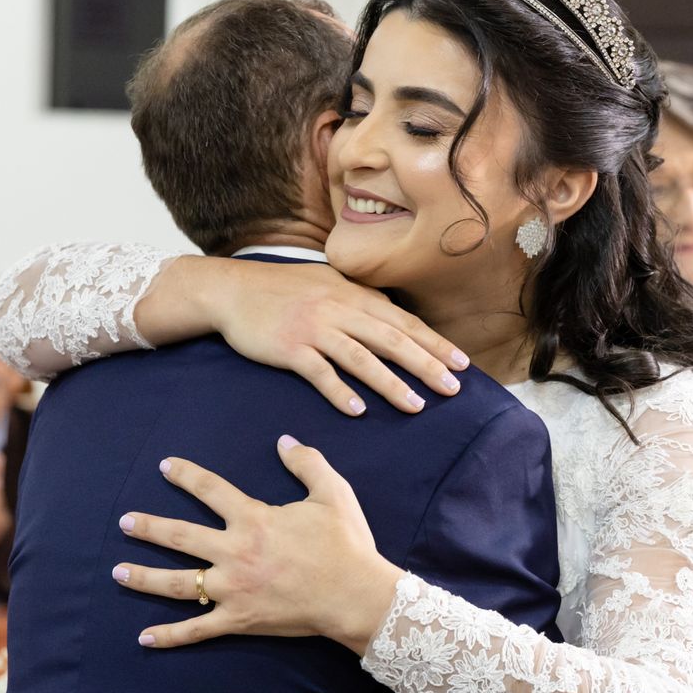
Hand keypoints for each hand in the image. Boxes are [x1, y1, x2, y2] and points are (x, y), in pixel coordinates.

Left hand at [114, 436, 403, 650]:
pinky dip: (170, 636)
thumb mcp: (333, 493)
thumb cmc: (346, 544)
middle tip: (125, 522)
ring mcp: (233, 589)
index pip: (210, 489)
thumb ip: (307, 463)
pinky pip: (197, 630)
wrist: (355, 595)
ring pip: (178, 583)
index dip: (185, 475)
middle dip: (149, 527)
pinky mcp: (239, 620)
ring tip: (118, 571)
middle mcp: (235, 552)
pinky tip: (144, 637)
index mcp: (254, 519)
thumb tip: (284, 441)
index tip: (164, 467)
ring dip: (144, 577)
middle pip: (180, 536)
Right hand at [151, 257, 469, 416]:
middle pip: (391, 339)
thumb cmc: (282, 288)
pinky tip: (359, 411)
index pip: (403, 320)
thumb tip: (394, 313)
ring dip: (391, 383)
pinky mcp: (289, 347)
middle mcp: (338, 309)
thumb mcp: (327, 281)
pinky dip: (340, 392)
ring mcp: (313, 328)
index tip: (461, 363)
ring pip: (361, 358)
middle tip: (453, 388)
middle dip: (425, 364)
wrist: (231, 289)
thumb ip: (360, 298)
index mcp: (352, 295)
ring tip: (417, 405)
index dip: (433, 342)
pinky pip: (319, 372)